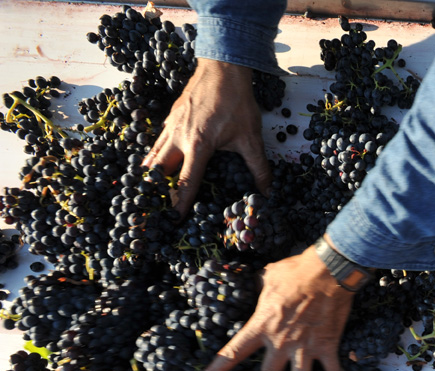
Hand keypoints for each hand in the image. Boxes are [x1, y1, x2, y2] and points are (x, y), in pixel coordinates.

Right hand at [143, 58, 271, 214]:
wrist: (222, 67)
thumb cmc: (237, 102)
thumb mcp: (251, 138)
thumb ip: (258, 168)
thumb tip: (267, 192)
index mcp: (198, 146)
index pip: (186, 182)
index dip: (180, 203)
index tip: (174, 220)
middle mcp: (178, 137)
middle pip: (160, 170)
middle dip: (157, 189)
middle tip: (155, 207)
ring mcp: (171, 125)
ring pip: (154, 154)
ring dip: (152, 173)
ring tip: (149, 190)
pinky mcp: (170, 116)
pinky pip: (158, 140)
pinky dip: (155, 154)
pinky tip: (157, 161)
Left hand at [195, 244, 351, 370]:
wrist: (329, 271)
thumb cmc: (297, 270)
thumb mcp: (269, 276)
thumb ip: (261, 286)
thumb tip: (258, 283)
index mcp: (261, 326)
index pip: (232, 354)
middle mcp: (281, 343)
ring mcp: (305, 348)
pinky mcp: (327, 347)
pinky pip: (332, 370)